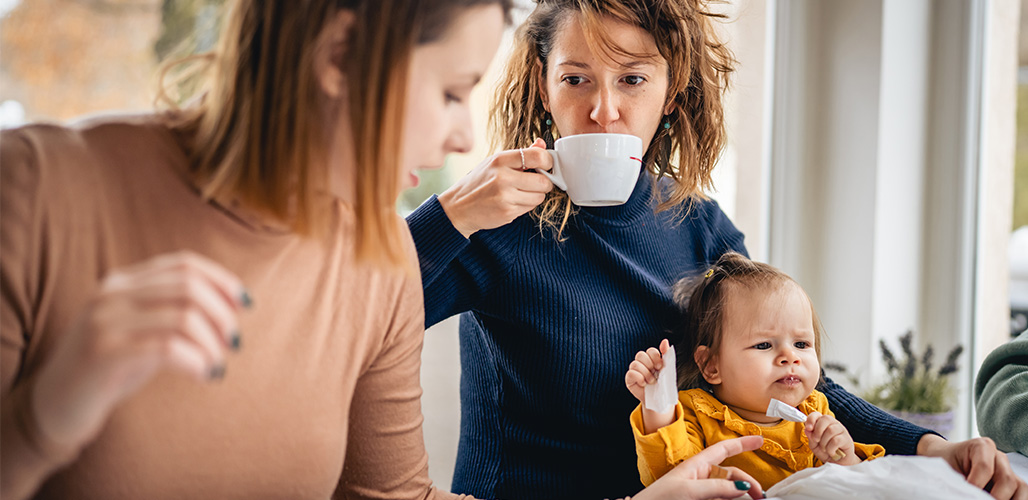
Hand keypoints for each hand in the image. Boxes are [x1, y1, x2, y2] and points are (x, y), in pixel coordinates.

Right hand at [31, 251, 247, 452]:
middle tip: (233, 343)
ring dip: (212, 343)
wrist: (56, 405)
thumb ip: (174, 310)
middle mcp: (112, 294)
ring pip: (183, 316)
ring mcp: (105, 322)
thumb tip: (234, 304)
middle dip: (222, 314)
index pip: (184, 263)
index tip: (245, 304)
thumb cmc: (111, 368)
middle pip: (188, 286)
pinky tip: (205, 375)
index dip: (221, 280)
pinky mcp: (104, 353)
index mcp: (123, 282)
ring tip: (217, 364)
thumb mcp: (142, 330)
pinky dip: (197, 361)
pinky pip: (168, 347)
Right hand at [437, 138, 552, 237]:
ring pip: (540, 196)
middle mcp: (503, 177)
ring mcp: (505, 196)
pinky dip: (526, 205)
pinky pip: (530, 207)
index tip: (547, 165)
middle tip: (537, 182)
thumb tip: (542, 144)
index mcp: (500, 160)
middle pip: (544, 181)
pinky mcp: (507, 212)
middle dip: (545, 183)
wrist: (459, 207)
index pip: (537, 157)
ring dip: (536, 195)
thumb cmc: (478, 182)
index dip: (548, 162)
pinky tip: (513, 201)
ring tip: (521, 192)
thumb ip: (520, 154)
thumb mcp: (495, 163)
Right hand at [625, 339, 670, 402]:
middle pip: (640, 355)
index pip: (650, 351)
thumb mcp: (667, 370)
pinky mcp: (629, 379)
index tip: (660, 366)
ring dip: (645, 373)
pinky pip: (630, 373)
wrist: (660, 400)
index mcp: (651, 360)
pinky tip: (644, 384)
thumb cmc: (663, 384)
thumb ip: (666, 355)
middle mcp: (641, 363)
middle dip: (649, 364)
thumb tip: (665, 341)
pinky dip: (639, 378)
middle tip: (655, 373)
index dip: (655, 357)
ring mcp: (634, 371)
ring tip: (651, 381)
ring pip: (635, 364)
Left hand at [633, 435, 765, 499]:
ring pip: (729, 491)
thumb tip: (741, 486)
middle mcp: (701, 476)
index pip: (724, 449)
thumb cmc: (659, 498)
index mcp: (697, 465)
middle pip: (731, 475)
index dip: (742, 443)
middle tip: (759, 496)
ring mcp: (702, 491)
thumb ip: (715, 487)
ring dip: (741, 495)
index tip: (760, 440)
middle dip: (747, 482)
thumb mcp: (688, 489)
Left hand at [803, 411, 858, 464]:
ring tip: (824, 449)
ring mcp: (842, 430)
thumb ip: (810, 437)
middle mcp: (834, 424)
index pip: (817, 414)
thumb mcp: (814, 445)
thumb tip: (807, 430)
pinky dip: (830, 449)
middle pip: (826, 418)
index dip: (811, 419)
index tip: (808, 428)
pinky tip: (831, 452)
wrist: (838, 463)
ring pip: (830, 430)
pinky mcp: (847, 439)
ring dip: (824, 442)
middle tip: (816, 440)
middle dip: (818, 430)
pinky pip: (836, 440)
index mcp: (824, 423)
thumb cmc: (826, 452)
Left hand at [917, 434, 1027, 499]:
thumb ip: (956, 481)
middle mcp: (999, 457)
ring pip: (1020, 488)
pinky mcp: (1012, 482)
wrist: (945, 458)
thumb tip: (962, 495)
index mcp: (981, 446)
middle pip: (1007, 480)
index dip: (976, 485)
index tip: (963, 494)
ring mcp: (1008, 469)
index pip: (985, 467)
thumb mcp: (945, 468)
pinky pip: (1021, 494)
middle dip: (995, 497)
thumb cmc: (944, 461)